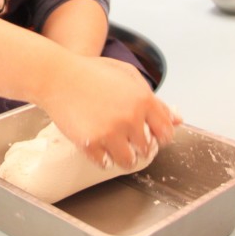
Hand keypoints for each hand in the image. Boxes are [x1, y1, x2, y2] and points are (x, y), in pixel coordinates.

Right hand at [36, 55, 181, 167]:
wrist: (58, 76)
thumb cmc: (91, 72)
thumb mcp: (127, 75)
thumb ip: (153, 98)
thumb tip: (177, 119)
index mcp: (143, 100)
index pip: (166, 132)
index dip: (160, 137)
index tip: (151, 138)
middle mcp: (130, 117)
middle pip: (147, 149)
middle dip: (139, 147)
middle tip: (127, 140)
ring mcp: (110, 132)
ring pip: (128, 161)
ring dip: (123, 157)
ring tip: (113, 147)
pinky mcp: (91, 143)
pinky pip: (104, 163)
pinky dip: (102, 158)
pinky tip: (97, 146)